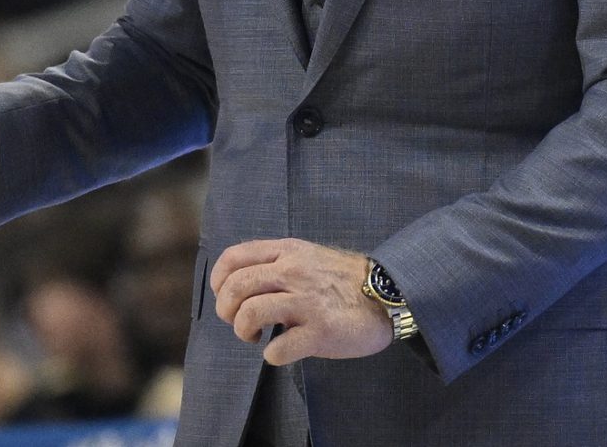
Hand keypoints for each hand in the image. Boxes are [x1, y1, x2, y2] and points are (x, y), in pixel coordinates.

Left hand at [211, 238, 394, 365]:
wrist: (388, 294)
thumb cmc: (343, 279)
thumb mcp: (307, 256)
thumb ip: (277, 263)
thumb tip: (242, 283)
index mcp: (287, 251)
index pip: (234, 257)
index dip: (219, 280)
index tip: (224, 297)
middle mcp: (293, 272)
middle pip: (236, 287)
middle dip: (226, 310)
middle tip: (237, 322)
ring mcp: (307, 302)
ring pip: (251, 313)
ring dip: (244, 331)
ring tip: (255, 337)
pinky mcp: (321, 331)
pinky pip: (279, 348)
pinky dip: (272, 355)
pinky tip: (280, 352)